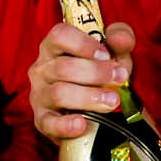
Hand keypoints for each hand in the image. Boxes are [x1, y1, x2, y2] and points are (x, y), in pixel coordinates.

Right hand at [28, 20, 134, 141]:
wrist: (102, 113)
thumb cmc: (102, 77)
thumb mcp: (116, 55)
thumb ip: (121, 40)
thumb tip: (119, 38)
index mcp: (54, 47)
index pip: (59, 36)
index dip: (83, 43)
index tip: (105, 54)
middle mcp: (42, 69)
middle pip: (63, 67)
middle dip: (95, 73)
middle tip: (119, 78)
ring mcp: (40, 96)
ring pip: (59, 93)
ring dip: (89, 97)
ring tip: (113, 101)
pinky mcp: (43, 121)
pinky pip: (49, 123)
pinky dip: (65, 125)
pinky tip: (82, 124)